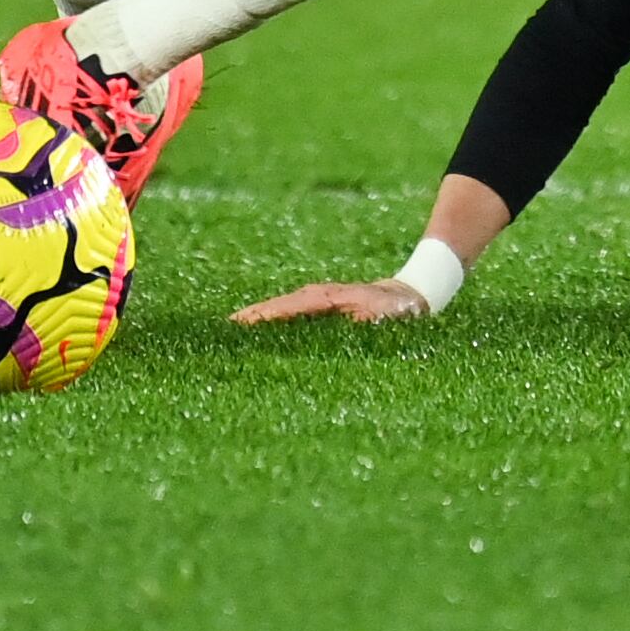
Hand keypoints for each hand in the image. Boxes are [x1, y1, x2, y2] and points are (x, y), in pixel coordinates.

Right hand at [231, 279, 429, 324]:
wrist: (409, 296)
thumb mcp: (381, 319)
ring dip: (257, 321)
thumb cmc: (396, 311)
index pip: (285, 309)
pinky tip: (256, 335)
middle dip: (250, 319)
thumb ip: (357, 324)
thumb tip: (332, 331)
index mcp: (326, 298)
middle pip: (275, 308)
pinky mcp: (318, 307)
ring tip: (229, 335)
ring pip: (279, 310)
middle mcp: (316, 296)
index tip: (236, 326)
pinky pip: (289, 314)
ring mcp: (316, 300)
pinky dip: (271, 321)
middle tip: (220, 334)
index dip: (261, 318)